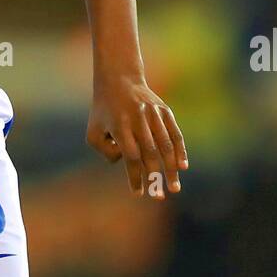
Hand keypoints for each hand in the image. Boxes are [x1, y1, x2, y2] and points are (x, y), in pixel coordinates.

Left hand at [87, 75, 187, 198]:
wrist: (119, 79)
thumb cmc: (103, 111)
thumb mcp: (93, 131)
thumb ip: (105, 151)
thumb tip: (125, 161)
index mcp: (119, 126)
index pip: (131, 157)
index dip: (135, 176)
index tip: (138, 194)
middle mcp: (138, 119)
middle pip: (150, 153)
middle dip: (155, 177)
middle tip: (159, 197)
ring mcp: (153, 114)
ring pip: (165, 144)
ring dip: (171, 168)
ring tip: (174, 187)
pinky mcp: (164, 111)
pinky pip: (175, 133)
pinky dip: (180, 150)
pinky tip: (182, 166)